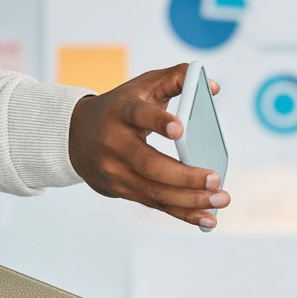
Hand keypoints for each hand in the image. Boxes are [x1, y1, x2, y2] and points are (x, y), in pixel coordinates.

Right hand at [68, 64, 230, 228]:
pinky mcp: (122, 191)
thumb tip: (213, 86)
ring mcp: (116, 171)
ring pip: (155, 191)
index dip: (159, 121)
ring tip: (221, 198)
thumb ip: (176, 79)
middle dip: (185, 176)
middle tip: (216, 179)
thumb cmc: (121, 108)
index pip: (138, 115)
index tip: (181, 128)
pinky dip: (183, 214)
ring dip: (191, 200)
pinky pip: (156, 205)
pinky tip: (207, 219)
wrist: (76, 136)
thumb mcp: (143, 86)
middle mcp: (115, 144)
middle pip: (150, 164)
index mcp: (121, 112)